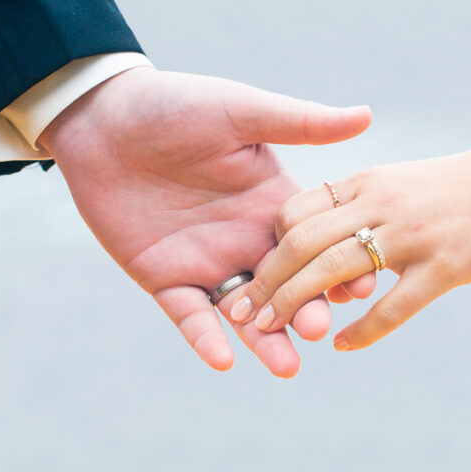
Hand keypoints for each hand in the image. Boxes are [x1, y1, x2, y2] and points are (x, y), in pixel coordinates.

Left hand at [38, 66, 370, 376]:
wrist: (104, 118)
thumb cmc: (175, 104)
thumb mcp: (242, 111)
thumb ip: (300, 123)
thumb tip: (366, 114)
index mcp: (272, 203)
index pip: (315, 244)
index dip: (338, 265)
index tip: (362, 286)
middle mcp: (246, 239)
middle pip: (285, 286)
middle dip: (304, 309)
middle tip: (318, 331)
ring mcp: (207, 262)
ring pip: (245, 312)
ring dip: (265, 341)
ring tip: (287, 367)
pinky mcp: (164, 277)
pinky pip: (189, 315)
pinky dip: (205, 338)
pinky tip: (223, 360)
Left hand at [231, 147, 470, 350]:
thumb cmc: (459, 187)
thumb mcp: (398, 181)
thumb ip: (357, 209)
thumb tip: (324, 256)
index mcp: (366, 181)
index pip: (297, 210)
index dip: (270, 247)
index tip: (256, 277)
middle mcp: (381, 203)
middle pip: (302, 242)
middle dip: (264, 281)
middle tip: (241, 313)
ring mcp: (413, 234)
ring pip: (334, 270)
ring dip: (294, 304)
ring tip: (268, 332)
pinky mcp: (445, 266)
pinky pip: (394, 305)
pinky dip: (363, 329)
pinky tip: (342, 345)